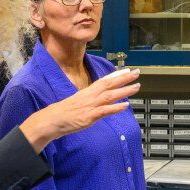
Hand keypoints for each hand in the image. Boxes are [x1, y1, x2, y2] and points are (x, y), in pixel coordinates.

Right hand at [19, 69, 140, 152]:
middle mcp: (90, 96)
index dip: (116, 75)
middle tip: (137, 73)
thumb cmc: (65, 112)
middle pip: (109, 84)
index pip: (104, 80)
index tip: (127, 70)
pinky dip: (115, 107)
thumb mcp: (79, 101)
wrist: (53, 119)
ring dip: (124, 91)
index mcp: (87, 92)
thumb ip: (91, 99)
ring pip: (110, 95)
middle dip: (124, 78)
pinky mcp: (89, 116)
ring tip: (136, 87)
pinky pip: (104, 111)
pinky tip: (125, 105)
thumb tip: (102, 97)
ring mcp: (90, 105)